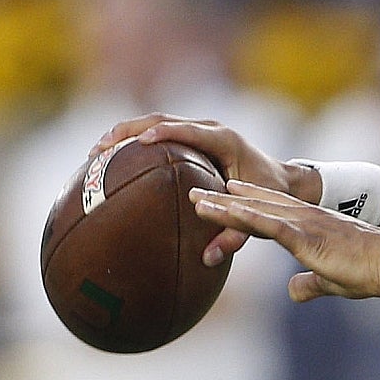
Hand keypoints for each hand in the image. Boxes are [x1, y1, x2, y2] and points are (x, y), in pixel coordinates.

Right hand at [93, 114, 323, 263]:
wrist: (285, 178)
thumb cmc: (270, 195)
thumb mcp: (256, 215)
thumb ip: (235, 236)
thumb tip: (209, 259)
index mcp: (224, 140)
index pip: (188, 130)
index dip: (162, 133)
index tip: (138, 143)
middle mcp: (210, 129)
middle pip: (161, 119)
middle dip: (128, 131)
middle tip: (99, 149)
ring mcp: (199, 131)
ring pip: (155, 123)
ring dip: (124, 134)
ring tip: (94, 154)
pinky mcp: (192, 138)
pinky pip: (159, 135)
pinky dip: (133, 143)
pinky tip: (110, 163)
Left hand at [191, 180, 379, 301]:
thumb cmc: (370, 272)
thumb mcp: (333, 281)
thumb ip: (310, 284)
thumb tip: (293, 292)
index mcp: (312, 225)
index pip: (273, 210)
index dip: (247, 201)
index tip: (224, 193)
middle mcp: (306, 217)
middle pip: (257, 204)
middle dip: (225, 198)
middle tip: (195, 189)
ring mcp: (306, 224)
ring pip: (257, 211)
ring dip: (224, 205)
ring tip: (195, 199)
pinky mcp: (308, 237)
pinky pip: (270, 225)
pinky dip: (245, 218)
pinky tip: (225, 212)